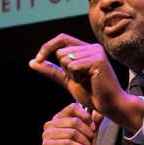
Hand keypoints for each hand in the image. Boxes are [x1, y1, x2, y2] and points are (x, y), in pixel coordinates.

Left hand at [29, 33, 143, 130]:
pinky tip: (90, 82)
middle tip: (81, 80)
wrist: (110, 105)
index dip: (47, 47)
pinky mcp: (97, 60)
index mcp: (87, 48)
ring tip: (87, 81)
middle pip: (60, 51)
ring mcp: (96, 52)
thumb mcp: (68, 80)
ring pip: (66, 59)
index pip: (61, 39)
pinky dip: (77, 78)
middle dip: (64, 69)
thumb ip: (52, 70)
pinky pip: (73, 66)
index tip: (38, 60)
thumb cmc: (93, 94)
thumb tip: (32, 62)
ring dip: (72, 75)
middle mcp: (92, 47)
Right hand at [41, 103, 102, 144]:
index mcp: (59, 118)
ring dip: (84, 143)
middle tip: (90, 142)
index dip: (86, 117)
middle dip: (87, 133)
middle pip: (74, 121)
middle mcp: (50, 124)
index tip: (93, 128)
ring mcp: (46, 135)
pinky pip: (67, 143)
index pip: (73, 107)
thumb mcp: (89, 135)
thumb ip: (94, 122)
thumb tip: (100, 112)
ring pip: (72, 133)